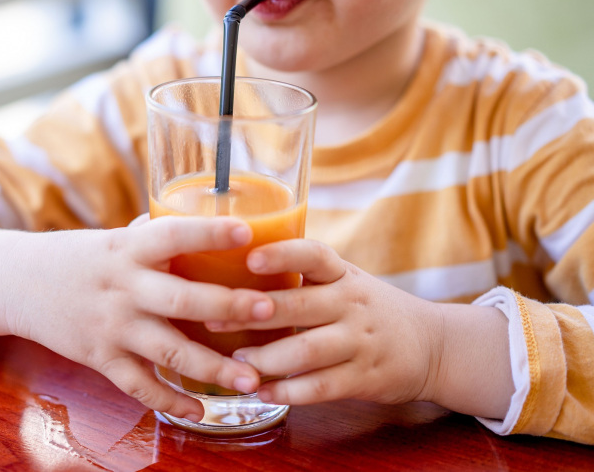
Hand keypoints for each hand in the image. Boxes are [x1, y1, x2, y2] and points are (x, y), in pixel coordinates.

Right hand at [1, 215, 274, 421]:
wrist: (20, 283)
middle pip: (181, 299)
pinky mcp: (100, 358)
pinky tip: (201, 410)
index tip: (248, 231)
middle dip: (227, 306)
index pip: (171, 235)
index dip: (208, 233)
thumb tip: (214, 227)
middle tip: (267, 309)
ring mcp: (111, 326)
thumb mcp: (116, 238)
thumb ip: (158, 239)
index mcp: (128, 249)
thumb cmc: (82, 256)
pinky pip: (139, 386)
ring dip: (212, 367)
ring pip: (167, 350)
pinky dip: (170, 400)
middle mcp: (122, 287)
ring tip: (252, 380)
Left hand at [206, 238, 513, 417]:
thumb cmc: (368, 308)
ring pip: (307, 350)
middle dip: (254, 313)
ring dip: (266, 358)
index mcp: (343, 274)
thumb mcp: (344, 280)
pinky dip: (289, 392)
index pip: (313, 255)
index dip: (282, 254)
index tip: (250, 258)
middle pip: (300, 305)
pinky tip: (263, 393)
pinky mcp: (364, 378)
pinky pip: (321, 387)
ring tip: (236, 361)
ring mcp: (360, 342)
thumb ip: (302, 276)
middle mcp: (352, 303)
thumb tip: (233, 270)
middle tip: (215, 319)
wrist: (433, 345)